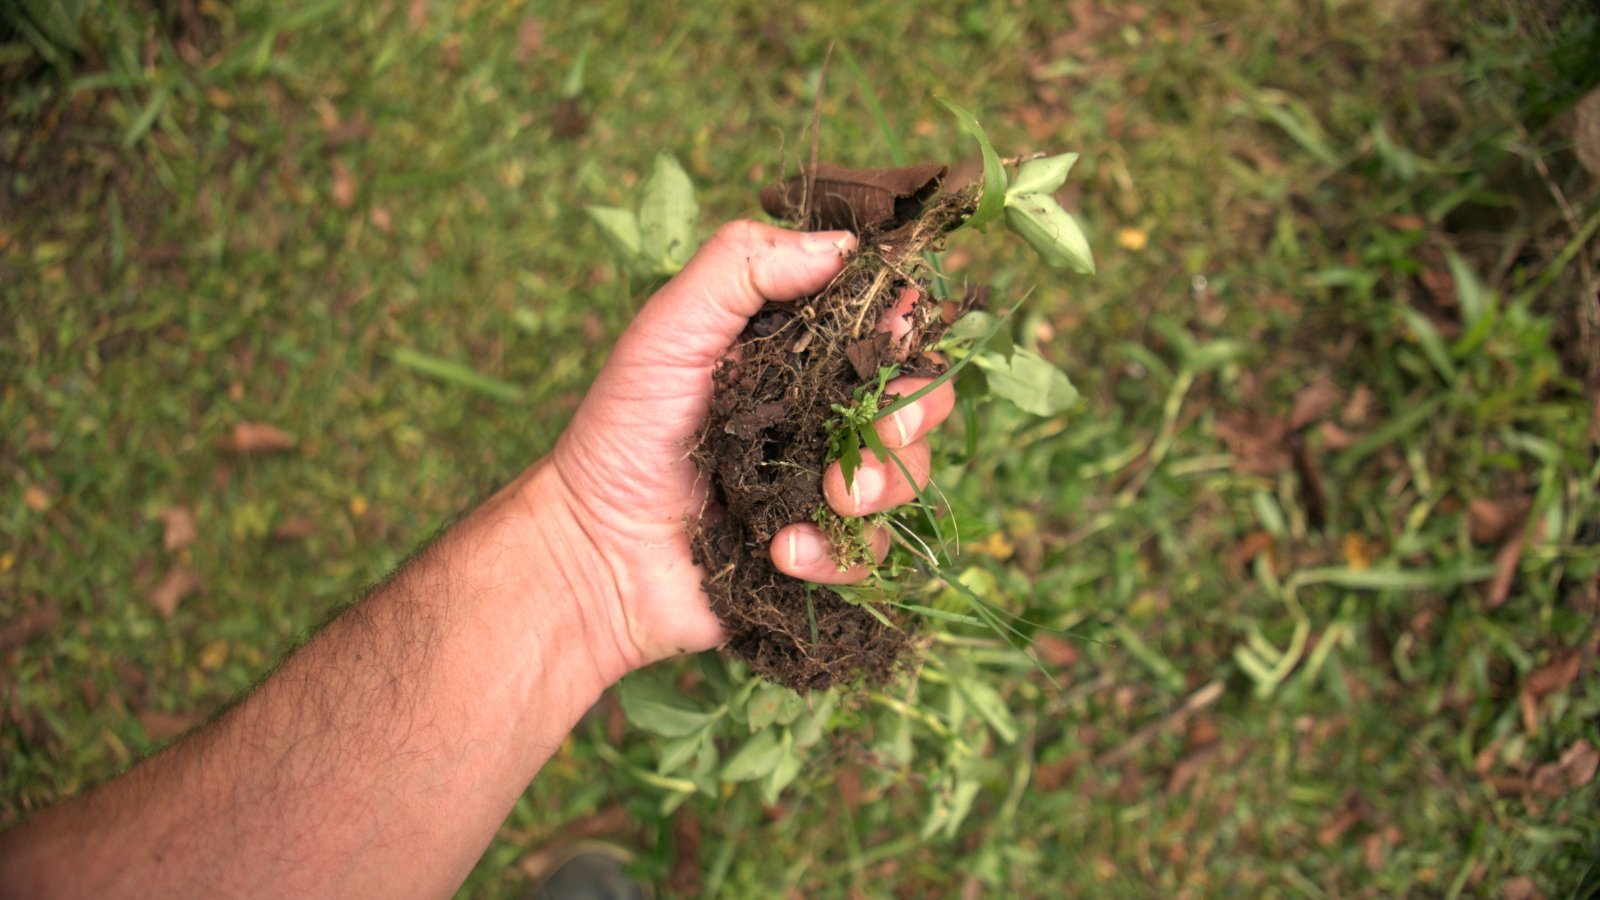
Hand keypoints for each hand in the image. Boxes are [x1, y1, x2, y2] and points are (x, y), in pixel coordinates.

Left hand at [540, 221, 955, 672]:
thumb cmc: (624, 429)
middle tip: (880, 429)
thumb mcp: (671, 327)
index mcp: (798, 354)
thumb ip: (746, 267)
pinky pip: (867, 555)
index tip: (897, 329)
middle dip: (912, 412)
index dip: (904, 325)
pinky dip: (834, 554)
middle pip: (917, 401)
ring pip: (907, 479)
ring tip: (830, 498)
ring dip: (881, 486)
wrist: (594, 549)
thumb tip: (846, 244)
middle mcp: (822, 416)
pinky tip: (783, 551)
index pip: (883, 327)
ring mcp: (825, 488)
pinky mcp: (819, 554)